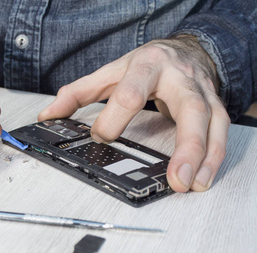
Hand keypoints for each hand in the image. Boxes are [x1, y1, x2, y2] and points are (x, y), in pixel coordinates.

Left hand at [38, 36, 229, 192]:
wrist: (183, 48)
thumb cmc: (146, 63)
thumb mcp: (109, 72)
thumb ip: (78, 93)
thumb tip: (49, 115)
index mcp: (146, 66)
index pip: (130, 94)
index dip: (113, 120)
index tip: (100, 138)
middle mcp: (179, 77)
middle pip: (188, 108)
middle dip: (184, 144)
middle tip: (175, 177)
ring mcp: (201, 91)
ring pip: (211, 122)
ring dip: (205, 157)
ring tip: (192, 184)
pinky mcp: (215, 105)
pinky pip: (222, 132)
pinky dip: (215, 157)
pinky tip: (204, 177)